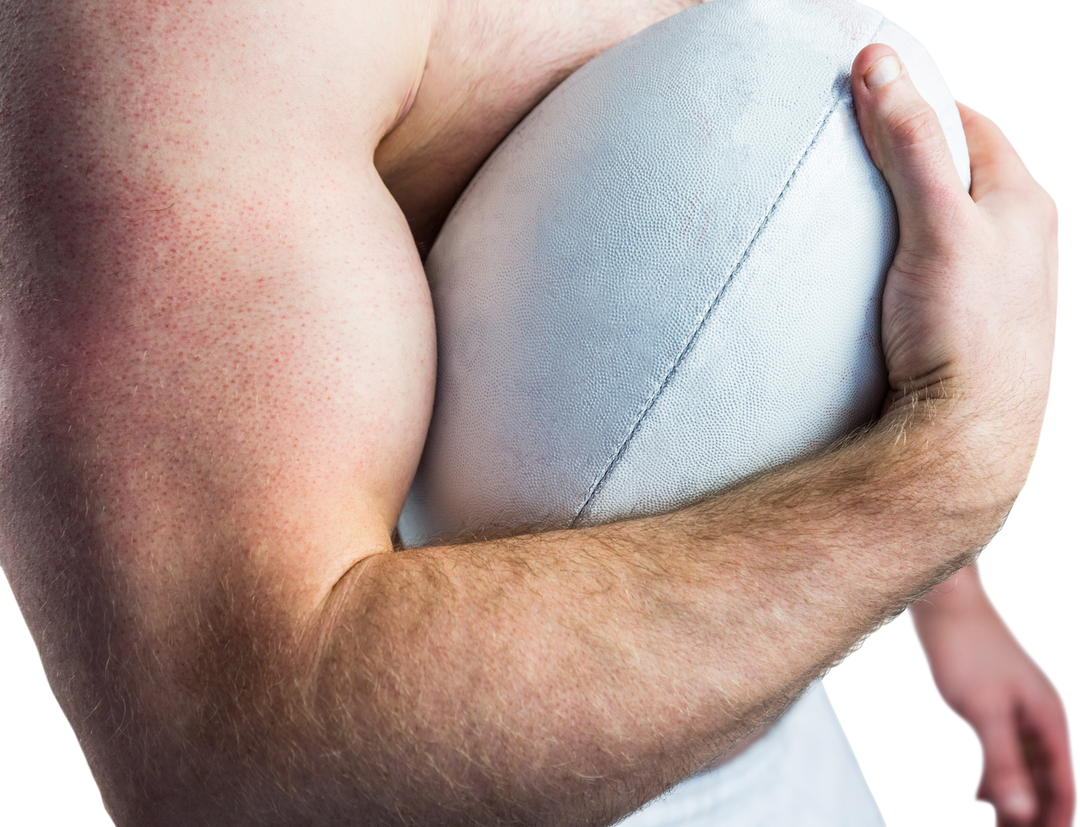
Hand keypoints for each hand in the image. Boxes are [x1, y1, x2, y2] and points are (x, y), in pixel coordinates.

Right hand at [850, 44, 1060, 505]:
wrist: (968, 441)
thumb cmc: (965, 333)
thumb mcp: (937, 225)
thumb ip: (909, 143)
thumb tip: (879, 63)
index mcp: (1025, 206)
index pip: (972, 127)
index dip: (922, 102)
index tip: (872, 96)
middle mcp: (1021, 243)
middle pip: (959, 174)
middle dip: (910, 155)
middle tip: (853, 151)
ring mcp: (995, 288)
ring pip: (946, 225)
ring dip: (905, 210)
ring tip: (854, 211)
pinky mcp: (966, 326)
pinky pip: (932, 270)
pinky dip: (902, 256)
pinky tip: (870, 275)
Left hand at [909, 566, 1078, 825]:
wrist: (943, 598)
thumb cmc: (964, 646)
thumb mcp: (982, 711)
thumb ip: (1002, 763)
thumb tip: (1021, 813)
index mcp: (1051, 723)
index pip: (1065, 790)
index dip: (1054, 824)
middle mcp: (1043, 719)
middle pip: (1048, 785)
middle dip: (1033, 819)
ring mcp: (1020, 710)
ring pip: (1025, 771)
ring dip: (1012, 803)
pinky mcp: (996, 703)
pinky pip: (1005, 752)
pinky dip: (994, 777)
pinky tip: (976, 796)